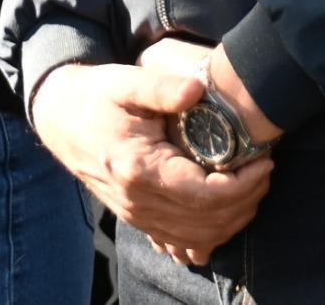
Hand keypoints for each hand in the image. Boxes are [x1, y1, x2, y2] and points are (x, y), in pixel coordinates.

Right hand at [29, 62, 272, 265]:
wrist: (60, 118)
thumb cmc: (96, 97)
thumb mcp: (125, 81)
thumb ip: (161, 87)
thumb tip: (197, 89)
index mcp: (138, 168)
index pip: (204, 195)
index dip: (243, 185)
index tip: (262, 161)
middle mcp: (138, 201)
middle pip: (208, 221)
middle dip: (247, 199)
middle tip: (265, 169)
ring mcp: (137, 215)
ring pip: (199, 238)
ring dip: (234, 218)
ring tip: (252, 186)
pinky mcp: (139, 219)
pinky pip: (182, 243)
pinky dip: (212, 233)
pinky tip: (227, 211)